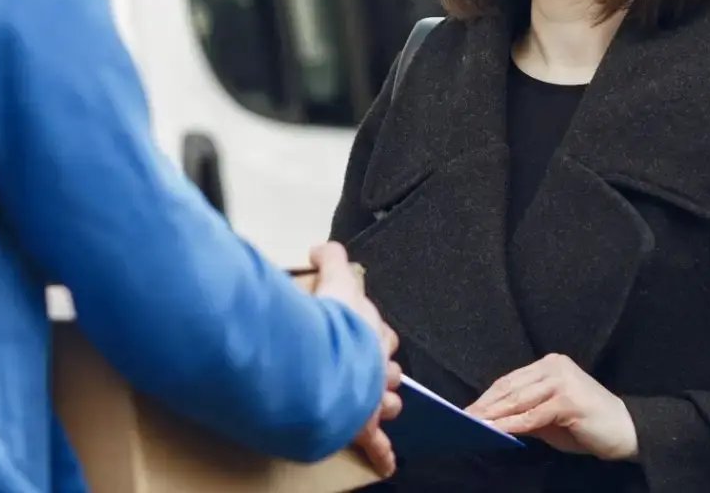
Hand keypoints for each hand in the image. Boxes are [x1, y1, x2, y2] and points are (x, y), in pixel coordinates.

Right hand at [310, 242, 401, 476]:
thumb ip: (329, 259)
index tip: (361, 328)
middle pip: (389, 366)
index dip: (371, 330)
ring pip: (387, 401)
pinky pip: (376, 443)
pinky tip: (387, 464)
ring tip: (375, 406)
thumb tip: (320, 246)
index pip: (379, 329)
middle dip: (382, 367)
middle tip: (368, 368)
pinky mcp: (362, 424)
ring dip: (382, 403)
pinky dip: (382, 454)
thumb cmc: (333, 324)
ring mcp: (371, 395)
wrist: (330, 361)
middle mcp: (377, 363)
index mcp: (371, 330)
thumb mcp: (335, 281)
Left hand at [467, 354, 638, 460]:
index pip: (511, 380)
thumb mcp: (551, 418)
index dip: (488, 396)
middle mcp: (555, 366)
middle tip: (464, 418)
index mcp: (550, 365)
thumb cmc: (588, 425)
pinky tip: (496, 430)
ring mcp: (562, 381)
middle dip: (486, 405)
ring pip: (518, 399)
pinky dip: (511, 424)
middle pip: (511, 387)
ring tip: (474, 425)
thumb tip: (493, 421)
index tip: (468, 409)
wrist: (627, 431)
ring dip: (494, 414)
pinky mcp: (567, 400)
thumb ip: (525, 414)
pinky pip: (532, 415)